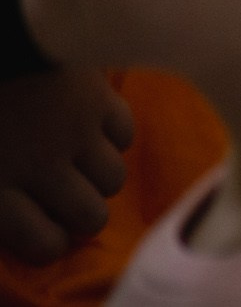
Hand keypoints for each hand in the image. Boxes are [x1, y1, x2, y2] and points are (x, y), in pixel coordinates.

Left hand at [0, 67, 132, 263]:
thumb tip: (5, 208)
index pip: (45, 243)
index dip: (46, 244)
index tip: (41, 232)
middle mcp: (43, 168)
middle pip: (90, 216)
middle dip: (79, 215)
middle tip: (65, 201)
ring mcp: (77, 133)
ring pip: (113, 180)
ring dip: (97, 177)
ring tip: (79, 164)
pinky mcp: (100, 100)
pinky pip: (124, 135)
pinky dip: (111, 137)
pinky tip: (92, 130)